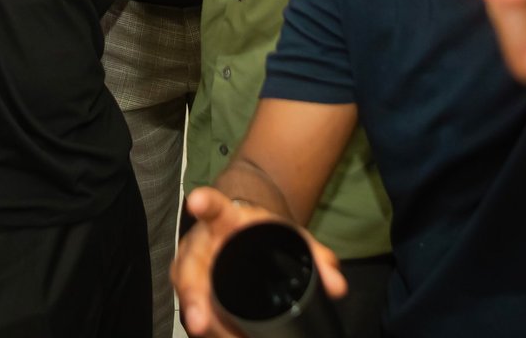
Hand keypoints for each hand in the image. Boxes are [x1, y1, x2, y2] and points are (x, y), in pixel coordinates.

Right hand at [173, 189, 344, 336]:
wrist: (242, 233)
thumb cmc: (263, 234)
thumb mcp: (291, 237)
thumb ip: (317, 257)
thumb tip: (337, 286)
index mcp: (226, 219)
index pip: (215, 208)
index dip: (206, 204)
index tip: (198, 201)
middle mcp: (202, 243)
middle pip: (190, 265)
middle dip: (193, 293)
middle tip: (200, 320)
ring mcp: (192, 268)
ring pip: (188, 293)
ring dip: (196, 316)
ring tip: (206, 331)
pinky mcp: (194, 291)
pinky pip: (196, 310)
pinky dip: (207, 326)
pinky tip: (220, 337)